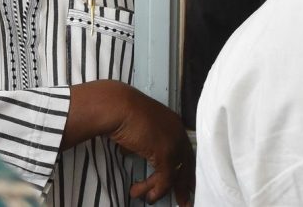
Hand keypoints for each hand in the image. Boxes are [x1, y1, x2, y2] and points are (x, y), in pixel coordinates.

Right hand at [112, 86, 194, 204]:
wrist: (116, 106)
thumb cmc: (119, 110)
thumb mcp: (133, 125)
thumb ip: (139, 139)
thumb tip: (130, 151)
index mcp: (172, 122)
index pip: (184, 149)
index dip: (184, 166)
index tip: (184, 181)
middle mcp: (177, 131)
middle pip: (186, 163)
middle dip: (184, 184)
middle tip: (184, 200)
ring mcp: (173, 142)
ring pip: (174, 173)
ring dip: (161, 190)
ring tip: (150, 198)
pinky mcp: (165, 154)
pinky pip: (165, 178)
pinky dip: (156, 189)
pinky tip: (148, 195)